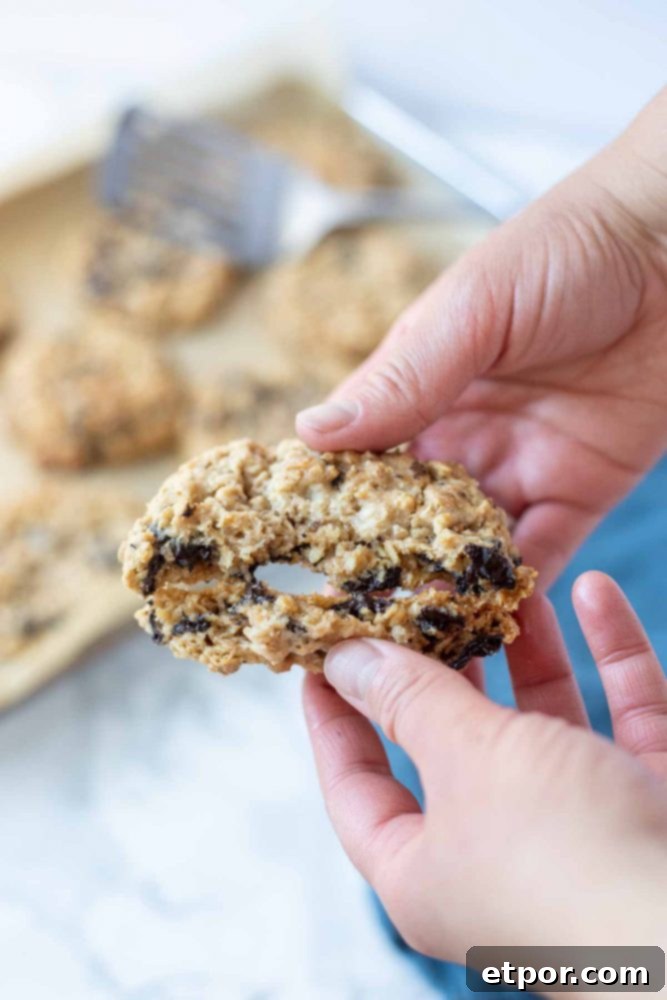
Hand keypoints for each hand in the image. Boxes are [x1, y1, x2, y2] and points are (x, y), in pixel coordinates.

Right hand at [297, 89, 666, 585]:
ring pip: (470, 547)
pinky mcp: (579, 490)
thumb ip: (402, 379)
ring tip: (413, 641)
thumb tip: (311, 432)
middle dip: (386, 568)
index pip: (361, 462)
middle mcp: (463, 436)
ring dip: (446, 590)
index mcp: (420, 389)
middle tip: (352, 625)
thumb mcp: (472, 311)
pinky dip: (516, 590)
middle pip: (412, 518)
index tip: (301, 564)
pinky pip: (541, 551)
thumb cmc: (565, 250)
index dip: (333, 513)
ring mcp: (519, 466)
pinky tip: (487, 623)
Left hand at [302, 573, 666, 958]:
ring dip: (527, 648)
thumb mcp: (468, 758)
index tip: (323, 652)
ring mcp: (576, 831)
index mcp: (424, 872)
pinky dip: (611, 655)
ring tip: (503, 581)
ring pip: (539, 723)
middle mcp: (494, 855)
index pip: (354, 786)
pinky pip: (622, 716)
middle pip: (451, 745)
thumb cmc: (563, 849)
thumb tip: (347, 659)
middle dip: (443, 666)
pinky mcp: (645, 801)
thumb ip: (410, 699)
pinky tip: (592, 589)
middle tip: (420, 599)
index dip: (334, 716)